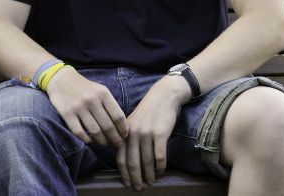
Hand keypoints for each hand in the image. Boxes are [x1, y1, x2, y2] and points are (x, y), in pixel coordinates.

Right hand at [45, 66, 128, 148]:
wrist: (61, 79)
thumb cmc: (85, 88)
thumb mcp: (100, 90)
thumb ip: (110, 105)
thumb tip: (123, 126)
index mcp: (103, 93)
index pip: (118, 116)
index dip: (123, 130)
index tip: (125, 136)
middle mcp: (92, 100)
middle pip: (108, 126)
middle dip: (115, 139)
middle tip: (118, 145)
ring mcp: (78, 107)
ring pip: (95, 132)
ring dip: (103, 142)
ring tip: (105, 145)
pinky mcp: (67, 114)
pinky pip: (80, 132)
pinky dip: (87, 140)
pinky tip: (91, 141)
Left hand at [116, 76, 186, 190]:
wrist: (163, 96)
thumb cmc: (148, 111)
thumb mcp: (133, 122)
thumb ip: (128, 138)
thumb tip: (127, 159)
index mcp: (124, 132)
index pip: (120, 157)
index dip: (124, 172)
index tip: (126, 183)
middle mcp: (133, 134)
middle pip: (132, 162)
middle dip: (135, 177)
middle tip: (138, 188)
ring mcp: (146, 133)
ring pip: (146, 161)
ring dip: (149, 174)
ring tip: (151, 182)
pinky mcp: (160, 134)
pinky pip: (160, 156)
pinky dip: (160, 166)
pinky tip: (161, 171)